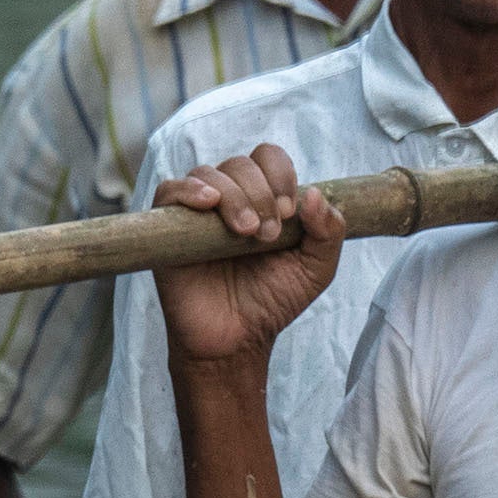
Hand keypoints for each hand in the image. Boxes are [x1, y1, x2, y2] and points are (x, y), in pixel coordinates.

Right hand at [152, 143, 343, 368]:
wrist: (236, 340)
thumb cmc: (272, 301)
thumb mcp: (316, 269)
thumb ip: (329, 231)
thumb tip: (316, 193)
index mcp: (263, 198)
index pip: (268, 158)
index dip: (281, 175)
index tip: (290, 211)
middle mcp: (229, 198)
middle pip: (240, 164)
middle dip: (261, 194)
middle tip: (268, 235)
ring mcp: (197, 212)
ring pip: (208, 174)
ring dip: (234, 197)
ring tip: (246, 234)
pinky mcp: (168, 228)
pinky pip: (170, 190)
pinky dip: (190, 190)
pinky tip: (209, 204)